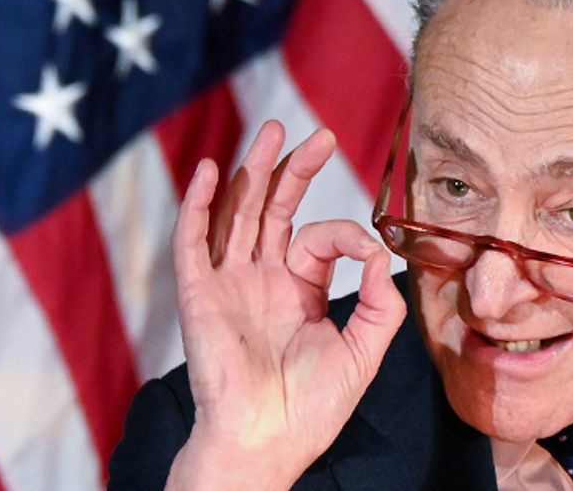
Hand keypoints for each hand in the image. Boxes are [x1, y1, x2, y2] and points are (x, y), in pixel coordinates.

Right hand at [166, 122, 406, 489]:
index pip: (318, 238)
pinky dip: (199, 205)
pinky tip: (213, 171)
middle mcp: (261, 280)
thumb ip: (379, 304)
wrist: (267, 442)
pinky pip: (193, 242)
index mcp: (298, 292)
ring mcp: (228, 284)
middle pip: (273, 209)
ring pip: (237, 213)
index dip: (345, 234)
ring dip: (252, 171)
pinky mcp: (198, 295)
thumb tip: (376, 253)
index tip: (366, 249)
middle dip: (293, 170)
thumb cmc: (312, 409)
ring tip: (271, 131)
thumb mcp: (363, 353)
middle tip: (318, 134)